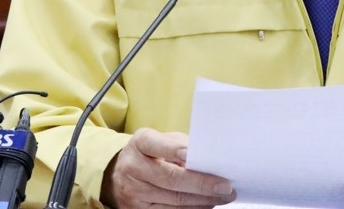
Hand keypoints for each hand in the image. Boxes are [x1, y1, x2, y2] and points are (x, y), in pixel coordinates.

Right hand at [100, 129, 235, 207]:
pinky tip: (206, 205)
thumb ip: (180, 146)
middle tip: (226, 186)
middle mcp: (133, 167)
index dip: (173, 149)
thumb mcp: (160, 140)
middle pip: (170, 179)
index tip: (190, 154)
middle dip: (202, 184)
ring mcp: (134, 192)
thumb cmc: (148, 153)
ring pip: (173, 201)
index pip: (156, 144)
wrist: (117, 173)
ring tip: (223, 197)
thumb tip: (207, 158)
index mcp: (140, 143)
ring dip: (202, 201)